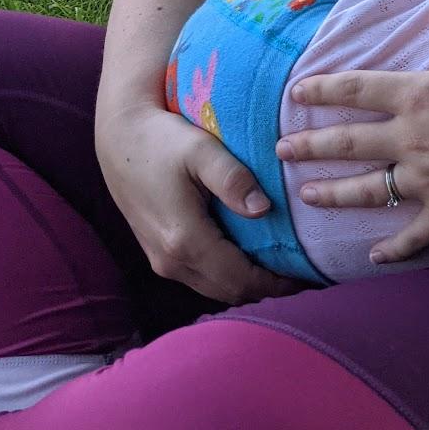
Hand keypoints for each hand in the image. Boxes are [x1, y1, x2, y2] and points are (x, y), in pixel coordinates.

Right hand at [96, 102, 298, 303]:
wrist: (120, 137)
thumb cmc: (162, 138)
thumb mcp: (201, 150)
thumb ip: (233, 180)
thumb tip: (263, 210)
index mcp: (184, 239)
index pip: (240, 279)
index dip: (277, 283)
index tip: (308, 275)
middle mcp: (170, 260)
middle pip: (229, 292)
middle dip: (268, 288)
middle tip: (304, 272)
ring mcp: (161, 261)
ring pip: (214, 288)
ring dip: (248, 284)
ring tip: (283, 267)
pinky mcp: (158, 253)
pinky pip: (201, 278)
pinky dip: (228, 276)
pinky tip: (250, 257)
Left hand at [276, 0, 428, 262]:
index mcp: (418, 95)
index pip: (356, 89)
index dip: (322, 89)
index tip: (297, 91)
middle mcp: (413, 139)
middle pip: (349, 143)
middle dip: (309, 145)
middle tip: (280, 149)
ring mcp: (428, 180)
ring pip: (368, 190)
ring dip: (333, 192)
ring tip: (306, 195)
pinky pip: (414, 235)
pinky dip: (392, 247)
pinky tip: (372, 255)